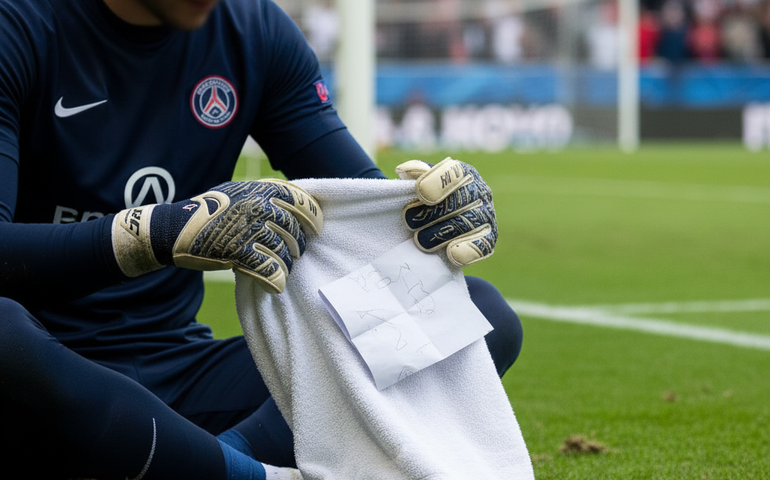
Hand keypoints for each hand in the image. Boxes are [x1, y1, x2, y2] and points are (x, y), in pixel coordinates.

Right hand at [111, 179, 322, 293]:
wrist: (174, 228)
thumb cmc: (209, 211)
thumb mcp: (238, 192)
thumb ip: (264, 197)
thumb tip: (296, 204)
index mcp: (261, 190)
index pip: (301, 201)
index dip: (313, 218)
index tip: (316, 229)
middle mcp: (258, 206)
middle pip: (295, 230)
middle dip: (298, 245)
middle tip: (295, 253)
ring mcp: (249, 229)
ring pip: (285, 252)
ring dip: (286, 265)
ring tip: (280, 269)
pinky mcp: (239, 252)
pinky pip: (270, 270)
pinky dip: (276, 280)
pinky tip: (274, 285)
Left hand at [396, 157, 496, 266]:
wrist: (441, 226)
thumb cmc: (428, 201)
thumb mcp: (420, 184)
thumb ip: (414, 176)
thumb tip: (404, 170)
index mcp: (462, 173)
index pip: (453, 173)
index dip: (436, 182)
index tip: (419, 192)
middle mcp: (479, 191)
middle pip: (458, 200)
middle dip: (431, 212)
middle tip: (408, 221)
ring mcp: (487, 214)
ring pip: (467, 223)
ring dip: (441, 233)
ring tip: (419, 241)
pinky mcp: (489, 238)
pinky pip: (484, 244)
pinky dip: (468, 249)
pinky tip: (451, 253)